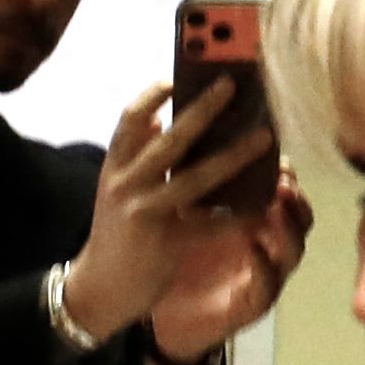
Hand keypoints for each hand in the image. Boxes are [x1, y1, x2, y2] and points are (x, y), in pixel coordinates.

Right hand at [62, 77, 303, 363]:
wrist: (101, 289)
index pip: (129, 121)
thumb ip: (134, 158)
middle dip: (203, 109)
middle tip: (233, 85)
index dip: (152, 95)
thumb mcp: (116, 190)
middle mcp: (126, 186)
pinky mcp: (167, 243)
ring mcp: (145, 214)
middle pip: (169, 141)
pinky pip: (212, 223)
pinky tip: (264, 200)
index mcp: (114, 168)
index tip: (177, 75)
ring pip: (196, 178)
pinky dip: (240, 212)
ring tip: (264, 137)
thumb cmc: (117, 233)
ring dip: (234, 155)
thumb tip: (158, 122)